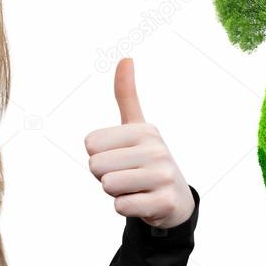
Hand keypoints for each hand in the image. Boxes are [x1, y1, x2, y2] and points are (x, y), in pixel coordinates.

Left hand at [84, 57, 195, 229]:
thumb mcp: (137, 126)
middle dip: (105, 176)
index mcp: (144, 129)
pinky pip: (121, 206)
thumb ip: (126, 94)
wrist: (175, 200)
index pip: (90, 145)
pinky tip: (143, 202)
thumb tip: (126, 57)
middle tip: (127, 176)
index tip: (120, 158)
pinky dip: (126, 208)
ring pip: (108, 186)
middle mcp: (157, 149)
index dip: (99, 156)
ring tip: (135, 188)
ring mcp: (163, 176)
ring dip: (116, 192)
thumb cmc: (146, 160)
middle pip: (96, 166)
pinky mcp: (164, 202)